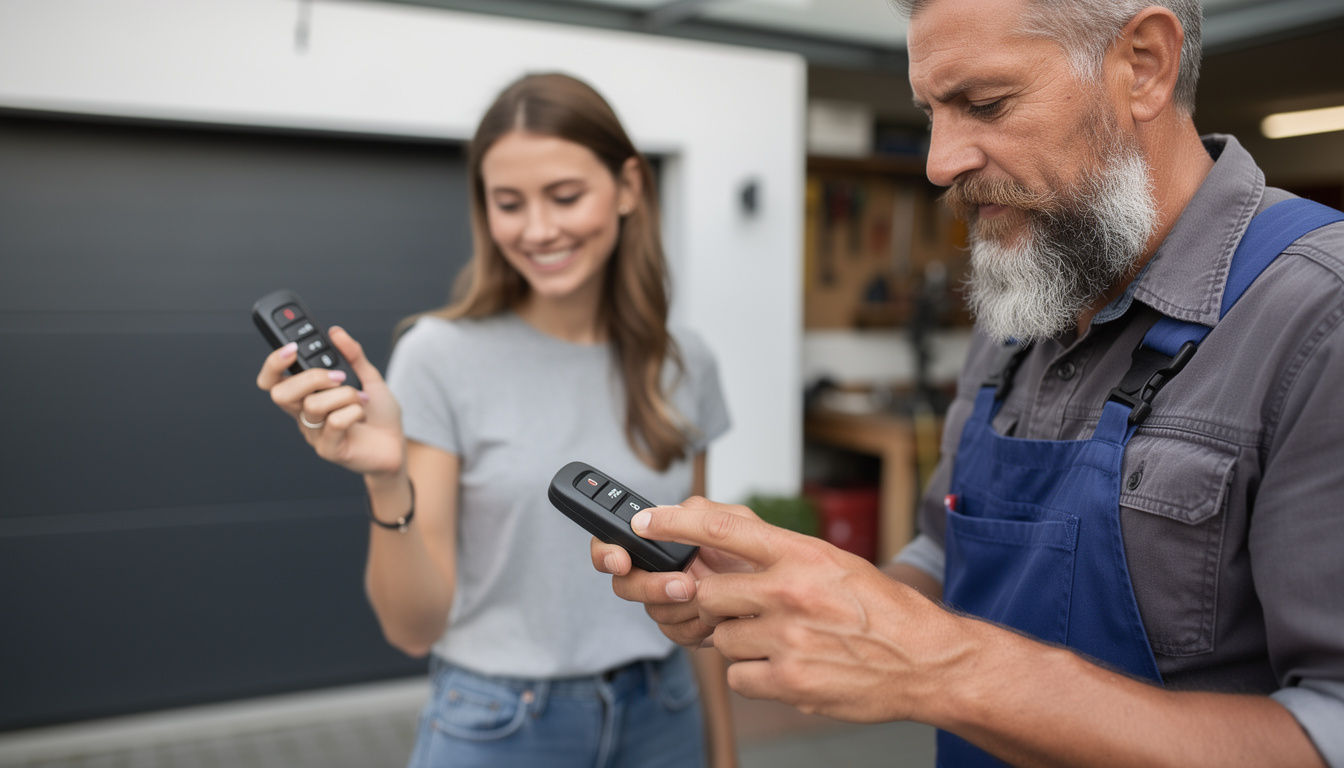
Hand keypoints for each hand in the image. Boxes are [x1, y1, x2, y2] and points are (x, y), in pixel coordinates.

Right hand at [256, 326, 404, 476]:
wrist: (397, 444)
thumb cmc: (379, 415)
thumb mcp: (369, 378)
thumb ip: (353, 355)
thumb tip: (336, 332)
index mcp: (307, 395)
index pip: (272, 381)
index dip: (273, 364)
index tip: (292, 349)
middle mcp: (304, 414)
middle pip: (281, 393)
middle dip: (312, 378)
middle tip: (339, 377)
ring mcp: (314, 434)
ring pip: (313, 405)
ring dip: (345, 395)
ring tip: (361, 399)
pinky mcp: (329, 450)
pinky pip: (334, 423)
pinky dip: (354, 412)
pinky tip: (362, 415)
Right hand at [592, 496, 756, 646]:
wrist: (792, 597)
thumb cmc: (765, 552)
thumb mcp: (735, 521)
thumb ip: (694, 514)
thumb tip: (649, 516)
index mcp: (664, 540)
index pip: (614, 543)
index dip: (607, 552)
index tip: (621, 560)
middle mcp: (660, 570)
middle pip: (625, 584)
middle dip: (651, 586)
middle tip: (685, 585)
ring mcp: (671, 602)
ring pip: (651, 612)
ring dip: (684, 608)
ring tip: (717, 600)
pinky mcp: (686, 629)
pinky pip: (674, 633)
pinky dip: (697, 628)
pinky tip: (720, 618)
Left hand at [614, 499, 972, 723]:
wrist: (926, 660)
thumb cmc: (881, 609)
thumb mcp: (833, 563)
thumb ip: (779, 556)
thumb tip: (723, 547)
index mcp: (801, 553)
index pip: (721, 527)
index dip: (674, 522)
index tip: (644, 522)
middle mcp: (790, 591)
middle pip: (710, 593)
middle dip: (722, 605)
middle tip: (754, 611)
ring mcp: (787, 638)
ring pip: (722, 638)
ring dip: (742, 643)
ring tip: (785, 641)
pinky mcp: (789, 680)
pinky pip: (738, 676)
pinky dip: (755, 675)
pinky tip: (788, 667)